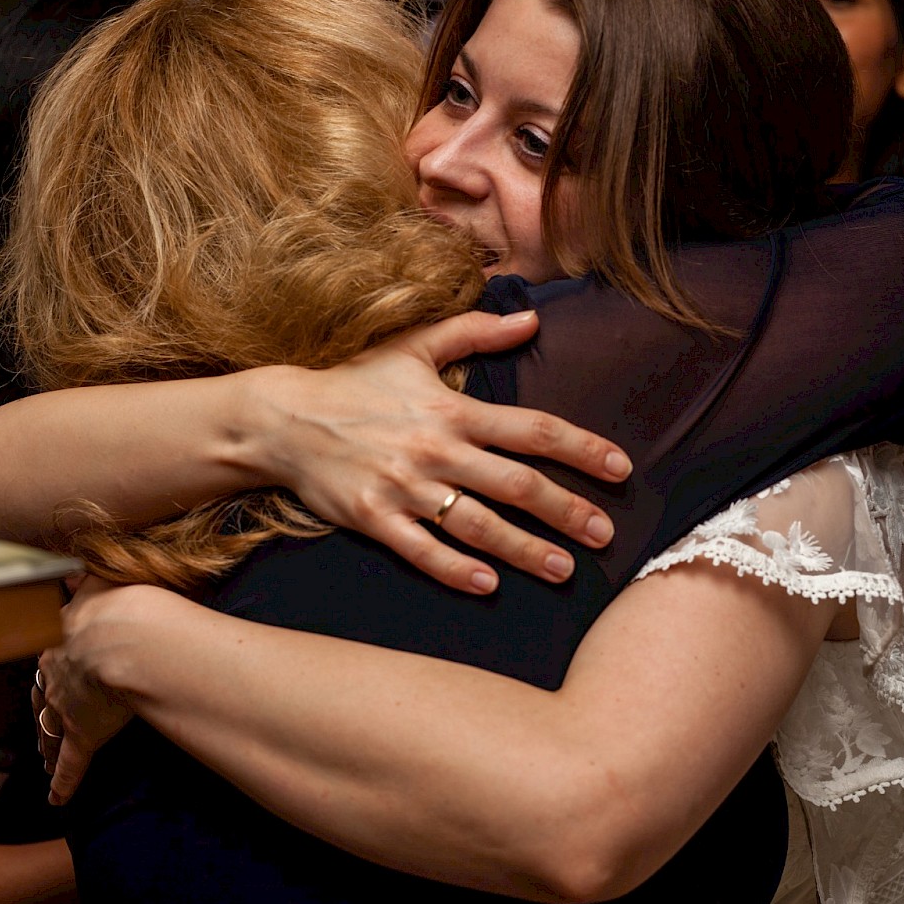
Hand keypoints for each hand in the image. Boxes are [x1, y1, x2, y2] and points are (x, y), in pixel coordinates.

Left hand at [33, 577, 136, 805]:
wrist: (126, 636)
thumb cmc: (122, 606)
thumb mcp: (103, 583)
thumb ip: (90, 581)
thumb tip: (78, 574)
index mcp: (62, 638)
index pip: (54, 654)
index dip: (57, 664)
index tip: (58, 670)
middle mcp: (56, 674)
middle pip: (44, 694)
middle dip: (44, 707)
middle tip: (44, 719)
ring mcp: (66, 707)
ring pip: (50, 728)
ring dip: (47, 741)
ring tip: (43, 757)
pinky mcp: (83, 734)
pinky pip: (70, 764)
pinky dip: (62, 782)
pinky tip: (56, 798)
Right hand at [254, 310, 631, 594]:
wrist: (282, 418)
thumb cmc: (355, 383)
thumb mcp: (414, 346)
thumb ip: (476, 332)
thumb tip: (533, 318)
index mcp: (451, 409)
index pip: (531, 429)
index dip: (580, 448)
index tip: (620, 469)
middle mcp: (435, 449)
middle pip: (515, 483)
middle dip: (565, 510)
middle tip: (605, 535)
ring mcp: (403, 486)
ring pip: (476, 523)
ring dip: (523, 549)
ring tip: (564, 570)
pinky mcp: (373, 517)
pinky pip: (420, 549)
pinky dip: (454, 568)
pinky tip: (488, 585)